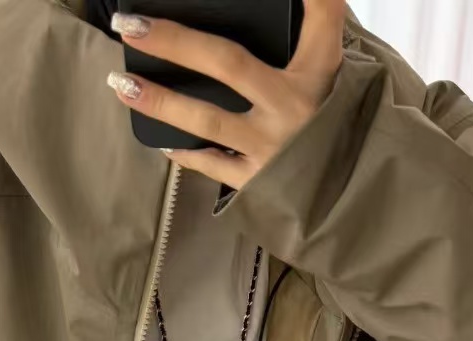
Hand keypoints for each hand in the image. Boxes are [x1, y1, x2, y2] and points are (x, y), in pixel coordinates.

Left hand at [107, 0, 347, 189]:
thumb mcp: (328, 71)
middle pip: (227, 63)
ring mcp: (272, 148)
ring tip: (121, 85)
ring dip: (160, 102)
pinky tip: (159, 140)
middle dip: (175, 41)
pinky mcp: (259, 182)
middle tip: (128, 25)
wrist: (350, 191)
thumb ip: (314, 27)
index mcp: (316, 72)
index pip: (319, 16)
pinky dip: (185, 152)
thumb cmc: (330, 120)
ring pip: (207, 120)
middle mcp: (292, 107)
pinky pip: (212, 164)